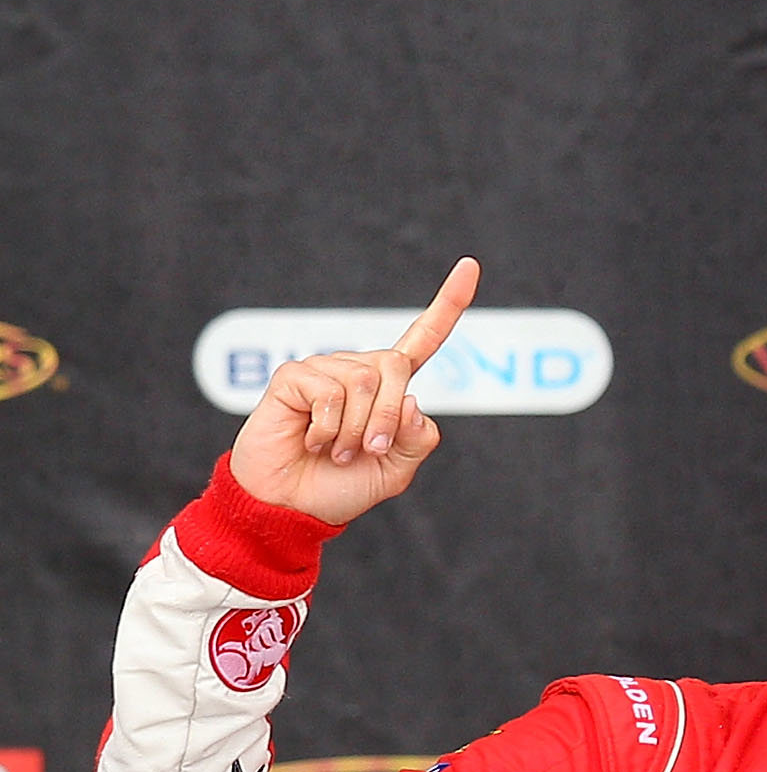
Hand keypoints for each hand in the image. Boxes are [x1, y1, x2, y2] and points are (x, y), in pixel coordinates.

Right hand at [228, 258, 478, 524]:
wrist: (291, 506)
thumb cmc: (341, 486)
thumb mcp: (397, 469)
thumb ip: (418, 437)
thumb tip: (412, 398)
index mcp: (390, 389)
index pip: (423, 340)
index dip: (448, 305)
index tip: (471, 265)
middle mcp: (360, 370)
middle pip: (397, 367)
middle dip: (389, 418)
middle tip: (369, 450)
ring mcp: (325, 369)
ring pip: (365, 382)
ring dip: (356, 430)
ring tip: (334, 449)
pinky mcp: (293, 376)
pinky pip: (329, 392)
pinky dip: (327, 428)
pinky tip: (309, 439)